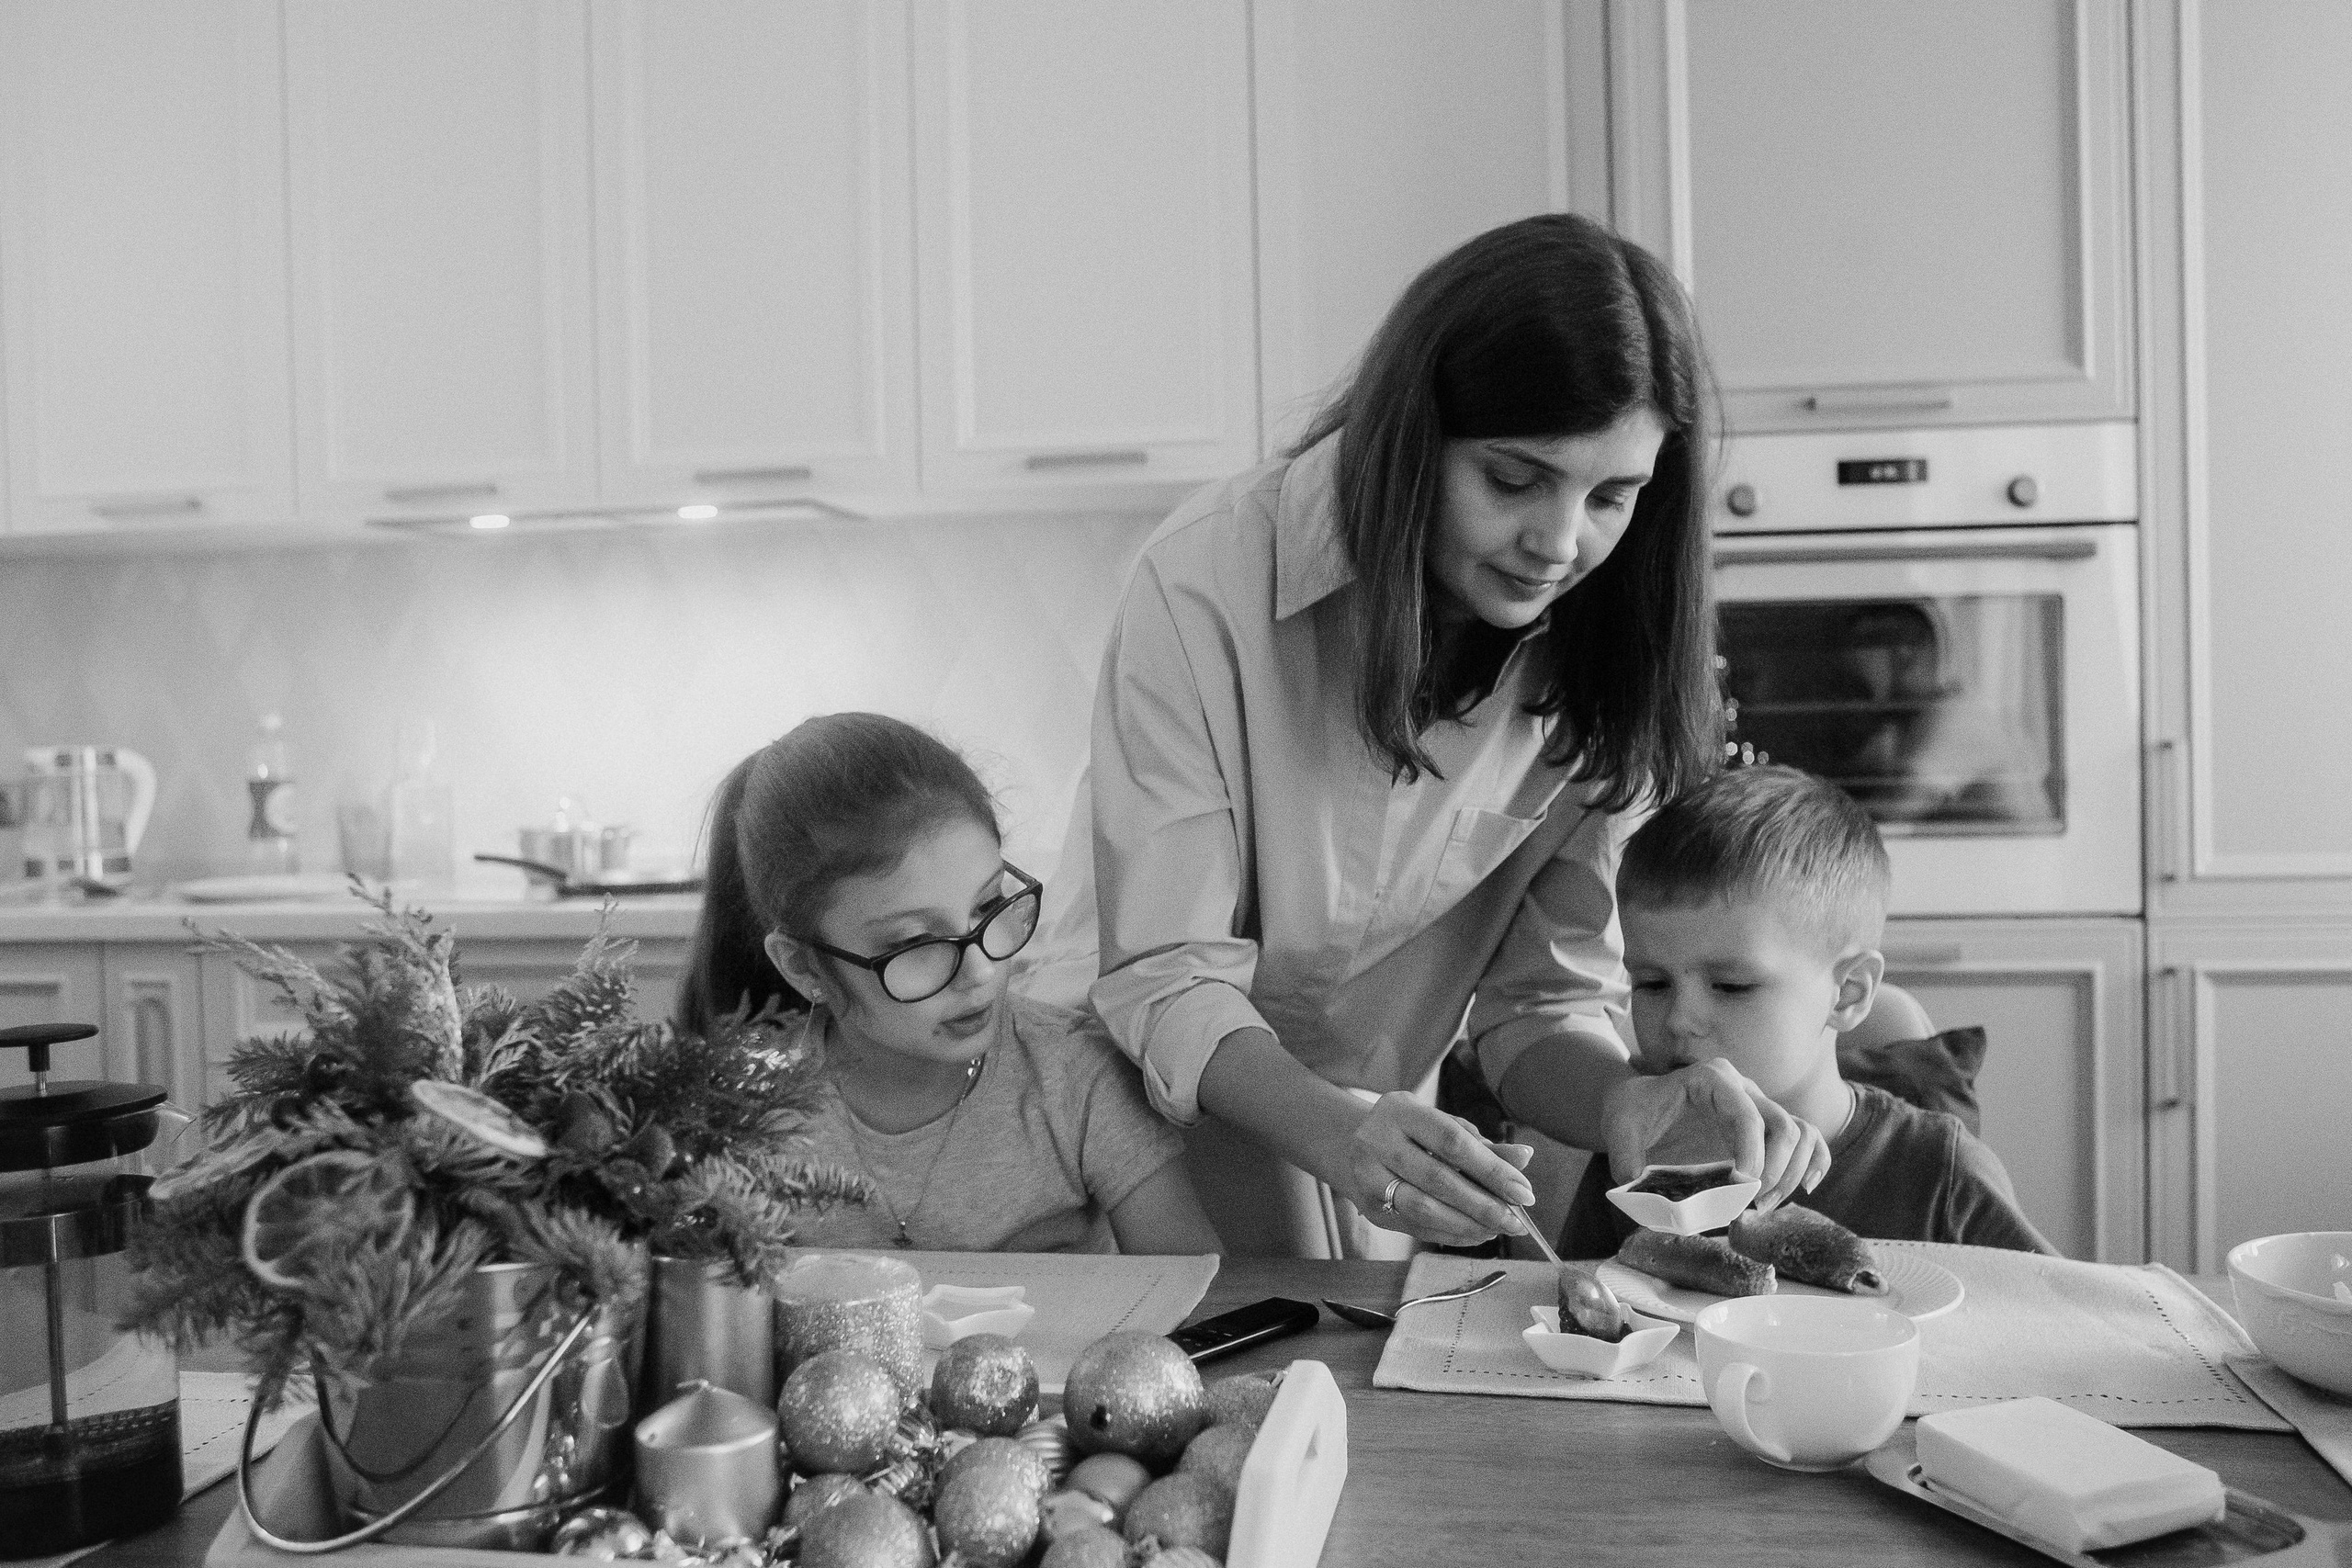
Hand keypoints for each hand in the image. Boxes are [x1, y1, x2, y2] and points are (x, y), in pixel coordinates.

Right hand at [1342, 1093, 1536, 1245]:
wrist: (1355, 1144)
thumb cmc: (1412, 1133)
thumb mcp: (1444, 1127)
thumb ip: (1483, 1145)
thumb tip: (1524, 1158)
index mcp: (1401, 1111)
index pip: (1452, 1141)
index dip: (1491, 1169)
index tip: (1524, 1192)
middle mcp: (1377, 1140)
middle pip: (1436, 1179)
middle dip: (1482, 1204)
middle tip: (1515, 1221)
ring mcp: (1367, 1175)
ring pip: (1421, 1207)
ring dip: (1465, 1224)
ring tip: (1496, 1230)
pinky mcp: (1367, 1207)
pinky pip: (1413, 1226)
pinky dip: (1448, 1234)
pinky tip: (1473, 1234)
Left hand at [1601, 1059, 1830, 1211]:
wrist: (1638, 1106)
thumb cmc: (1632, 1113)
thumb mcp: (1618, 1129)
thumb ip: (1624, 1155)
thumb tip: (1638, 1183)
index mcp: (1711, 1078)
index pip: (1746, 1112)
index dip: (1751, 1151)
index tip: (1740, 1185)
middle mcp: (1743, 1088)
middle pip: (1784, 1124)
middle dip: (1777, 1169)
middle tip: (1752, 1203)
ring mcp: (1758, 1106)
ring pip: (1801, 1132)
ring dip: (1793, 1173)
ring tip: (1763, 1205)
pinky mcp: (1765, 1128)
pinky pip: (1806, 1138)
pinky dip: (1814, 1161)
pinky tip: (1807, 1186)